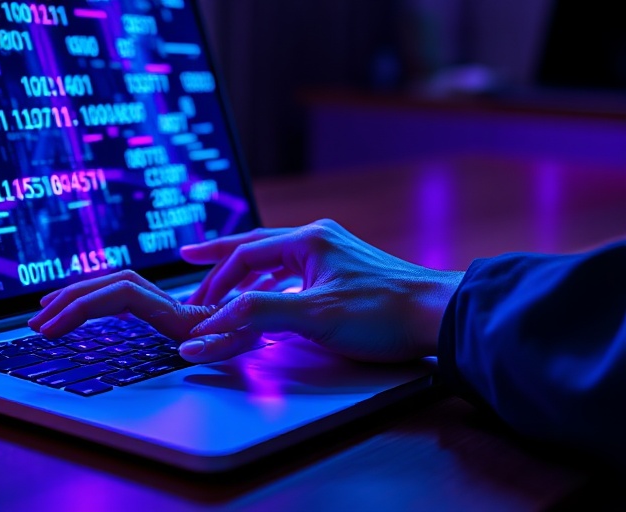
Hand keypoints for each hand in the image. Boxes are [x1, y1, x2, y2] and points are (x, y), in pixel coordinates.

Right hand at [29, 220, 463, 363]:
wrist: (441, 316)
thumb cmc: (384, 312)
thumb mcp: (312, 315)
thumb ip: (257, 317)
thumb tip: (208, 328)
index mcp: (308, 240)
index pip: (245, 255)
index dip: (214, 281)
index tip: (194, 304)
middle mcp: (319, 241)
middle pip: (257, 247)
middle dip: (222, 259)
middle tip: (191, 261)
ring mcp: (335, 256)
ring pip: (277, 259)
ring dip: (247, 273)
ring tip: (224, 281)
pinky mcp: (347, 275)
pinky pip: (296, 273)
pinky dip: (273, 284)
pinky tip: (270, 297)